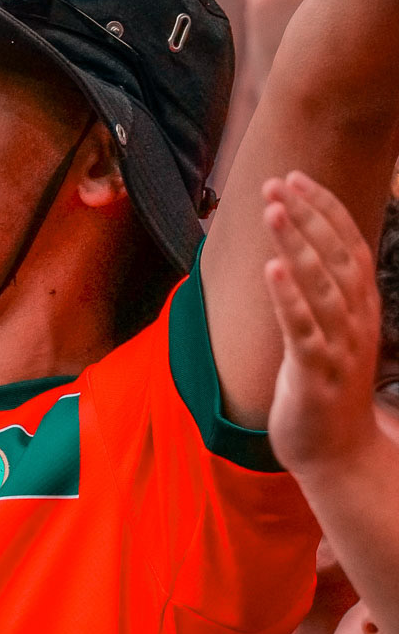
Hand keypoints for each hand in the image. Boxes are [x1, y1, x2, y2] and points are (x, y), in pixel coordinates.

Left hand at [265, 172, 380, 474]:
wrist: (340, 456)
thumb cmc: (329, 389)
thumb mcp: (333, 333)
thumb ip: (324, 293)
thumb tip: (300, 248)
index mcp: (361, 309)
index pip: (348, 245)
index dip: (325, 209)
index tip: (297, 177)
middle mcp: (356, 323)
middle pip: (335, 258)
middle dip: (307, 216)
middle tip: (277, 182)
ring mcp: (340, 350)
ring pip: (321, 289)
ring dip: (296, 246)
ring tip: (273, 211)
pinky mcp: (315, 377)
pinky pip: (302, 332)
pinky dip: (288, 299)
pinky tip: (271, 271)